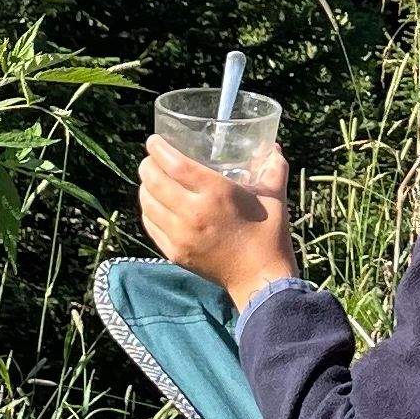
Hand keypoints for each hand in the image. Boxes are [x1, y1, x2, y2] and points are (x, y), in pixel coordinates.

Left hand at [138, 137, 297, 311]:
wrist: (260, 277)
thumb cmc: (269, 233)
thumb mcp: (274, 196)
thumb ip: (273, 168)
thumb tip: (273, 147)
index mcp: (217, 193)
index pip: (175, 164)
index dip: (158, 149)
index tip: (154, 141)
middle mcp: (193, 212)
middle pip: (154, 181)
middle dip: (147, 165)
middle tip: (150, 159)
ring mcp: (180, 235)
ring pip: (147, 203)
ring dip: (144, 187)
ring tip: (150, 180)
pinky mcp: (174, 252)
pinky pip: (150, 225)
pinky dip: (147, 211)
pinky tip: (153, 205)